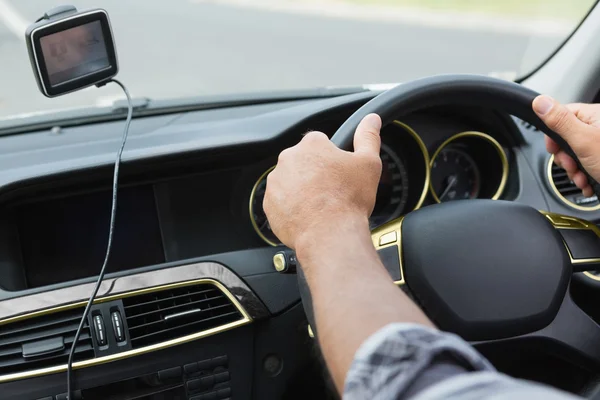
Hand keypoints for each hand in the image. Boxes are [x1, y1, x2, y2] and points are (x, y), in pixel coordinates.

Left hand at [263, 114, 381, 250]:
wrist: (328, 234)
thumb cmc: (348, 200)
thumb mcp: (368, 164)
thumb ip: (368, 137)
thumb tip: (371, 119)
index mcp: (311, 145)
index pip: (320, 143)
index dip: (332, 158)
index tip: (339, 173)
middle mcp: (289, 159)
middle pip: (304, 162)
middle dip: (315, 173)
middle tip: (332, 191)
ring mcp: (276, 182)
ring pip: (291, 182)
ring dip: (302, 190)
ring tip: (320, 206)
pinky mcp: (269, 204)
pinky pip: (281, 202)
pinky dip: (292, 208)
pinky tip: (308, 216)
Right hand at [533, 96, 599, 197]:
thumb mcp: (583, 141)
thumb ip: (560, 121)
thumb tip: (540, 101)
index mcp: (595, 115)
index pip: (561, 116)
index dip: (553, 135)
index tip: (554, 149)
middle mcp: (599, 126)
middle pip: (567, 137)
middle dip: (566, 158)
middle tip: (572, 165)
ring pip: (577, 153)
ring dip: (575, 170)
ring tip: (582, 177)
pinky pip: (587, 163)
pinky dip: (585, 175)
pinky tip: (588, 181)